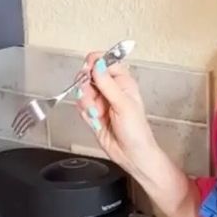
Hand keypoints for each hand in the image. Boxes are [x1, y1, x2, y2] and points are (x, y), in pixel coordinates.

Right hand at [75, 52, 161, 177]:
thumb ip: (108, 83)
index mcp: (123, 82)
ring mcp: (101, 101)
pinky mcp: (92, 113)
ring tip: (97, 113)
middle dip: (86, 86)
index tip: (88, 69)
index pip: (105, 62)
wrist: (131, 154)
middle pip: (88, 75)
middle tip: (92, 96)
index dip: (94, 63)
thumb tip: (98, 64)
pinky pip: (80, 106)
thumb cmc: (136, 130)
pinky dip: (84, 113)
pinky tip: (95, 120)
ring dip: (86, 102)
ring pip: (82, 91)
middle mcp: (112, 89)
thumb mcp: (123, 104)